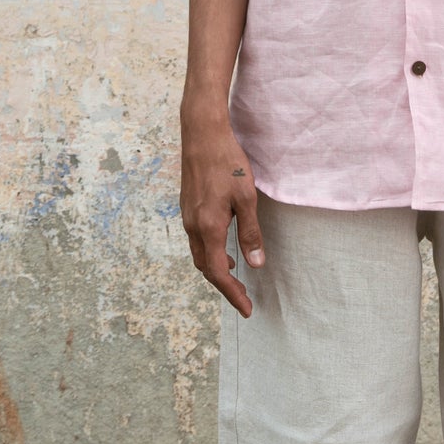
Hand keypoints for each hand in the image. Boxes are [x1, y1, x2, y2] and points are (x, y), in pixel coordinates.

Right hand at [180, 109, 264, 317]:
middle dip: (224, 285)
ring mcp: (187, 216)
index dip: (232, 294)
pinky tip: (224, 246)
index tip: (246, 309)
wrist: (201, 133)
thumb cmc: (227, 162)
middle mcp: (193, 226)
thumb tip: (256, 265)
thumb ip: (250, 233)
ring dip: (216, 268)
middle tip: (244, 297)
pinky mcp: (187, 206)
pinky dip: (210, 252)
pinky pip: (197, 239)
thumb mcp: (246, 197)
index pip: (218, 273)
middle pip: (206, 267)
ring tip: (236, 276)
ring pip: (199, 254)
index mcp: (208, 227)